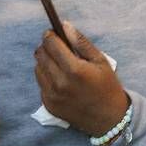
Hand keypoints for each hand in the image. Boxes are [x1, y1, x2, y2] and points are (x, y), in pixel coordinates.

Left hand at [34, 21, 130, 136]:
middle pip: (40, 54)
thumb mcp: (100, 60)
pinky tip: (60, 79)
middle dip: (46, 47)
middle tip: (57, 48)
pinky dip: (46, 77)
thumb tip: (64, 26)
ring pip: (37, 68)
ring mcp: (52, 95)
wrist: (108, 119)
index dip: (50, 35)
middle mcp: (59, 82)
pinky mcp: (48, 104)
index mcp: (74, 69)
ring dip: (45, 62)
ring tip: (59, 64)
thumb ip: (81, 42)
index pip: (51, 44)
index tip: (53, 33)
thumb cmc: (107, 86)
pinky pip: (40, 83)